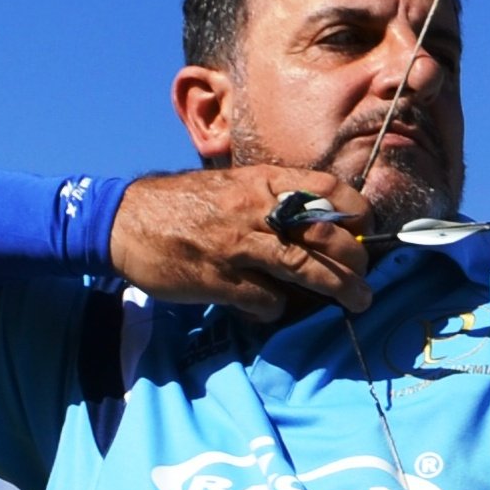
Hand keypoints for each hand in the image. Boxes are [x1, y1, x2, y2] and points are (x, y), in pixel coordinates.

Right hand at [109, 166, 371, 320]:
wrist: (124, 220)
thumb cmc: (187, 204)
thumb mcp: (234, 185)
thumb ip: (273, 198)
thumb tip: (319, 221)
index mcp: (263, 181)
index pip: (327, 189)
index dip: (356, 209)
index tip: (365, 228)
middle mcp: (256, 210)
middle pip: (325, 236)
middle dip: (355, 261)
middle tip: (365, 277)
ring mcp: (240, 247)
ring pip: (306, 270)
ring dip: (338, 289)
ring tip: (358, 301)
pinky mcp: (222, 280)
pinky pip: (267, 300)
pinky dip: (276, 308)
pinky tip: (270, 307)